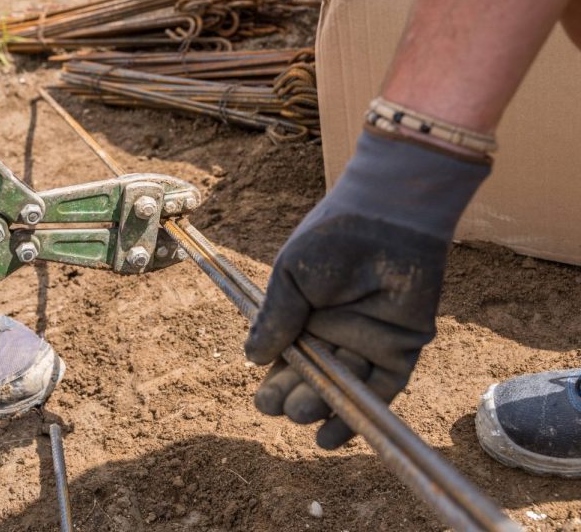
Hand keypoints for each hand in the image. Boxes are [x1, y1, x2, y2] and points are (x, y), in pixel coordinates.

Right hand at [245, 130, 489, 448]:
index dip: (273, 384)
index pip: (285, 361)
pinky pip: (380, 391)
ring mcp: (366, 343)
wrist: (387, 215)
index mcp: (303, 317)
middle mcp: (332, 334)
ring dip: (322, 408)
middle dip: (295, 398)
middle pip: (312, 380)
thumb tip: (250, 359)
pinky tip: (332, 434)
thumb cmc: (331, 238)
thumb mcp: (290, 275)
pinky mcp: (399, 349)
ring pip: (342, 389)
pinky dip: (359, 415)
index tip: (263, 401)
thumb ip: (274, 316)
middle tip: (285, 406)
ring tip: (305, 412)